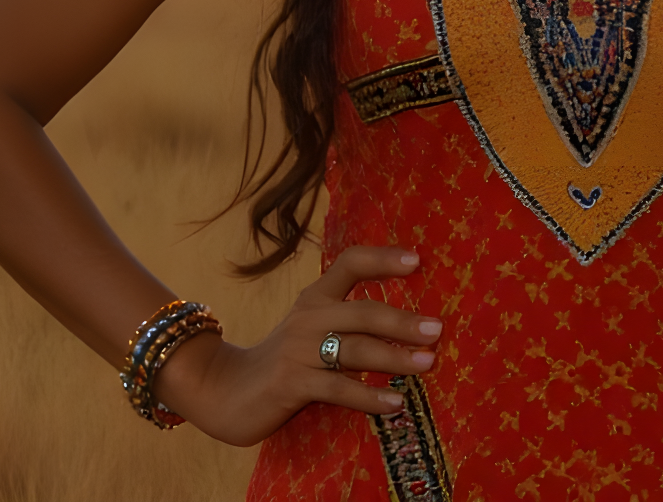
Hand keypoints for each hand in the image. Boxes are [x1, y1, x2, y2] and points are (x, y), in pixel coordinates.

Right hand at [153, 245, 442, 447]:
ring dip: (394, 356)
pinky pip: (338, 388)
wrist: (225, 390)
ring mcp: (298, 350)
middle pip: (362, 311)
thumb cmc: (283, 360)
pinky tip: (396, 403)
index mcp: (315, 297)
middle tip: (437, 329)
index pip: (350, 263)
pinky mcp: (292, 384)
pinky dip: (370, 396)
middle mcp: (308, 317)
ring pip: (354, 349)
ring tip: (427, 363)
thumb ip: (347, 320)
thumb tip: (407, 323)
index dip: (382, 259)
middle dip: (402, 320)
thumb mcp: (311, 329)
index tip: (418, 260)